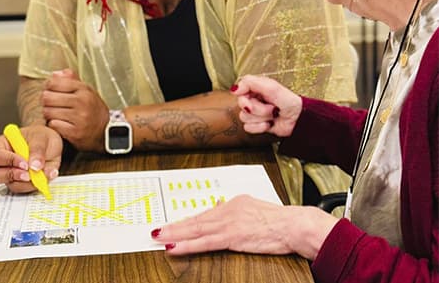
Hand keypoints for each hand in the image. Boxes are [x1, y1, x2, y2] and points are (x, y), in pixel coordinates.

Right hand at [0, 124, 62, 192]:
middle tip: (28, 174)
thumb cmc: (41, 137)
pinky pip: (23, 189)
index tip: (25, 164)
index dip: (8, 161)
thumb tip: (34, 166)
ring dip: (28, 182)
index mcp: (1, 145)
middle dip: (9, 176)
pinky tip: (45, 175)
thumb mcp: (41, 137)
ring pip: (10, 185)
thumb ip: (38, 149)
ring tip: (43, 173)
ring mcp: (9, 174)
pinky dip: (35, 185)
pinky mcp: (19, 183)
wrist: (51, 146)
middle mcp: (1, 162)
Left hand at [42, 69, 109, 151]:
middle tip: (50, 104)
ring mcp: (79, 117)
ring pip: (48, 112)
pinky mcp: (75, 132)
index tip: (51, 91)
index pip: (54, 83)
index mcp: (83, 89)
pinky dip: (54, 125)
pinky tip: (60, 124)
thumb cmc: (92, 109)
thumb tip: (55, 74)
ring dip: (49, 114)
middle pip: (47, 97)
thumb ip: (71, 80)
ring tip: (55, 114)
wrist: (105, 130)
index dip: (48, 87)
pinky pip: (53, 125)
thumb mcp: (86, 90)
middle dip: (46, 102)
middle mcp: (82, 101)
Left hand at [151, 195, 336, 260]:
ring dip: (175, 234)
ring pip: (195, 229)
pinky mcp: (232, 236)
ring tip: (159, 237)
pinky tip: (175, 246)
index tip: (174, 225)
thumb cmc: (279, 221)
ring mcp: (229, 222)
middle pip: (196, 219)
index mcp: (233, 203)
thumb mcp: (254, 210)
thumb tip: (222, 214)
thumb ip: (237, 213)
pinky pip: (204, 242)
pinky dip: (187, 244)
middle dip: (174, 226)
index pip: (205, 214)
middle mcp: (227, 209)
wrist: (293, 225)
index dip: (187, 222)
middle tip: (156, 229)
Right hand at [232, 74, 301, 136]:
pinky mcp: (256, 125)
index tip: (252, 96)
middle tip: (271, 107)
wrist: (298, 119)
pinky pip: (248, 128)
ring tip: (272, 114)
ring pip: (244, 117)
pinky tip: (269, 124)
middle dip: (258, 108)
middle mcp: (253, 100)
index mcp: (255, 88)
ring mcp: (254, 113)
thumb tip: (234, 89)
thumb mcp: (271, 87)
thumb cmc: (288, 101)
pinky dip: (260, 127)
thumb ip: (250, 83)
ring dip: (261, 117)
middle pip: (242, 105)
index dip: (245, 95)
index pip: (239, 90)